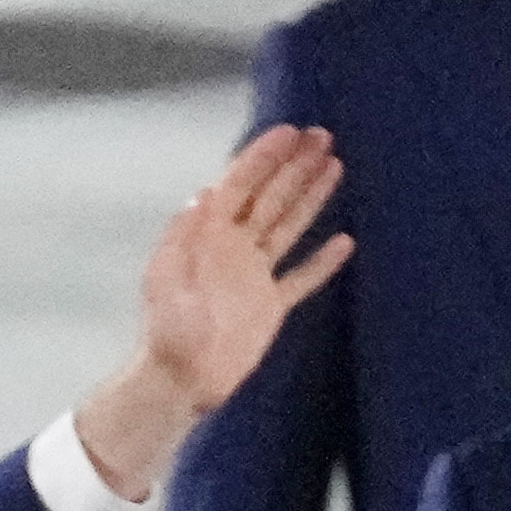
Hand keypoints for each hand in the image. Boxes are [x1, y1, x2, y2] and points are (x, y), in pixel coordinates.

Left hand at [69, 125, 353, 499]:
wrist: (179, 379)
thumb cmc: (166, 329)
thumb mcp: (166, 278)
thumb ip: (184, 236)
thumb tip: (204, 193)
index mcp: (208, 236)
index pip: (239, 185)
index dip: (263, 157)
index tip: (290, 132)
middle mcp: (235, 249)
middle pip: (270, 196)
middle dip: (294, 166)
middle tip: (322, 135)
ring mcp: (254, 276)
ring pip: (289, 226)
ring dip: (310, 196)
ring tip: (334, 165)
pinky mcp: (270, 306)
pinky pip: (301, 278)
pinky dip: (322, 261)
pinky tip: (344, 242)